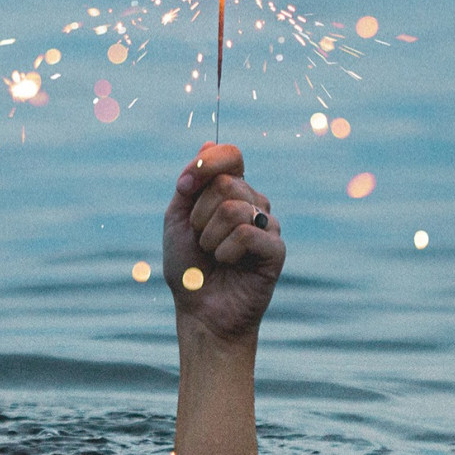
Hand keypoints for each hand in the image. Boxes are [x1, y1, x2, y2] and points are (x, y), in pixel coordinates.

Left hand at [164, 143, 284, 342]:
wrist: (200, 312)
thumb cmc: (189, 268)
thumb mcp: (178, 219)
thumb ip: (191, 183)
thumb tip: (209, 142)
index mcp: (232, 192)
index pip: (231, 153)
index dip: (206, 164)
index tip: (184, 188)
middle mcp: (254, 203)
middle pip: (225, 183)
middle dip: (199, 215)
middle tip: (200, 239)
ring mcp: (268, 225)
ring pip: (234, 208)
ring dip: (209, 237)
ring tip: (213, 255)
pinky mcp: (276, 249)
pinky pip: (247, 233)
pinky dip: (226, 251)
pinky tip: (229, 264)